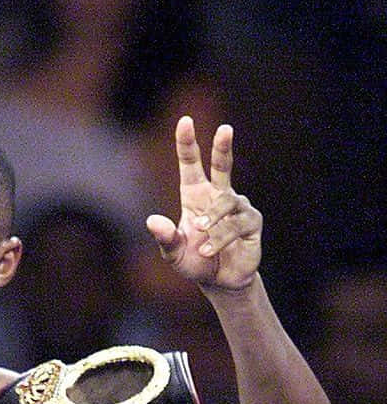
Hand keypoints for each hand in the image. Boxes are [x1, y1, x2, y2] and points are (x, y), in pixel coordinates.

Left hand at [145, 116, 260, 291]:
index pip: (191, 165)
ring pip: (226, 202)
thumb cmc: (194, 261)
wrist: (218, 282)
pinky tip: (209, 249)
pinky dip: (220, 238)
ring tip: (201, 236)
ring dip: (212, 219)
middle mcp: (217, 196)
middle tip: (225, 129)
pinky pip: (237, 224)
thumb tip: (152, 220)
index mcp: (195, 196)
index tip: (185, 121)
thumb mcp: (173, 253)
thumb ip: (164, 238)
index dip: (187, 143)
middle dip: (223, 147)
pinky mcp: (252, 223)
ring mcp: (238, 208)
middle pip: (223, 165)